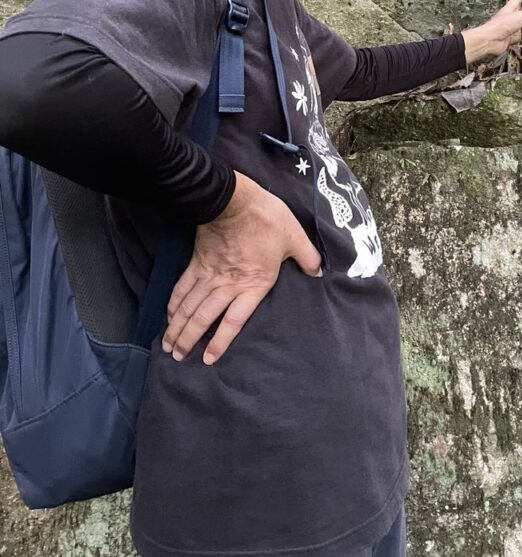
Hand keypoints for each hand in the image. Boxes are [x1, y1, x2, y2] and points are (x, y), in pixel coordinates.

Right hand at [161, 171, 321, 364]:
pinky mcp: (196, 261)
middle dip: (189, 339)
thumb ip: (307, 257)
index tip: (208, 358)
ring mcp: (209, 274)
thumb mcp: (294, 237)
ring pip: (188, 306)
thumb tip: (318, 272)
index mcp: (254, 283)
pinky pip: (181, 287)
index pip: (234, 320)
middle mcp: (228, 284)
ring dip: (176, 327)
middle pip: (204, 317)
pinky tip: (168, 315)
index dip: (220, 341)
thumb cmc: (266, 218)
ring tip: (167, 345)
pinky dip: (173, 304)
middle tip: (176, 357)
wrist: (233, 198)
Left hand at [461, 0, 521, 62]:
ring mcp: (507, 30)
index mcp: (509, 10)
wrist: (491, 40)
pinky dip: (519, 39)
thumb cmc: (501, 25)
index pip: (515, 1)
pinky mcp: (508, 40)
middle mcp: (507, 19)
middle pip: (517, 15)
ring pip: (518, 28)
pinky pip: (517, 39)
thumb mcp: (521, 16)